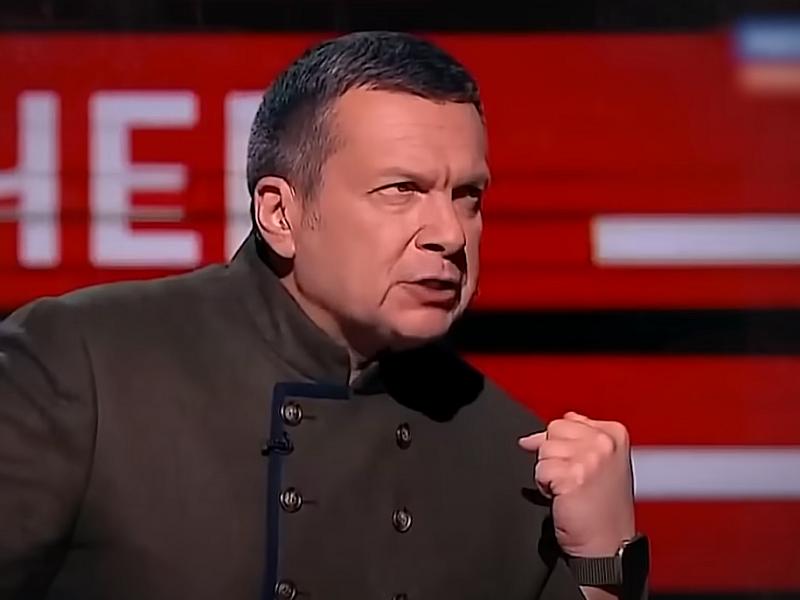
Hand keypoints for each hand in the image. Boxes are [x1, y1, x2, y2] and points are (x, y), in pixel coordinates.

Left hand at [518, 411, 635, 557]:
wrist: (608, 544)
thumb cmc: (603, 508)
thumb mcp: (601, 463)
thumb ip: (575, 438)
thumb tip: (532, 436)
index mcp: (614, 433)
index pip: (566, 421)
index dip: (561, 445)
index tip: (576, 466)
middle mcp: (604, 442)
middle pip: (552, 431)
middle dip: (554, 455)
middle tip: (572, 479)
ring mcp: (590, 458)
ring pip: (544, 450)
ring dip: (549, 472)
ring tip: (569, 489)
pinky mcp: (573, 475)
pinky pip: (540, 470)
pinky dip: (545, 487)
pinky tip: (563, 497)